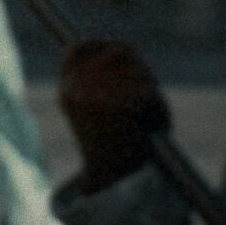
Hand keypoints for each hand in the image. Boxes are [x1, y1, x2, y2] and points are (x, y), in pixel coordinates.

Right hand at [59, 39, 169, 192]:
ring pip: (137, 70)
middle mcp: (77, 89)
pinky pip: (149, 91)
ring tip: (147, 113)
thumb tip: (124, 48)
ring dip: (149, 85)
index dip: (102, 44)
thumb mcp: (94, 105)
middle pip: (117, 53)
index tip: (125, 50)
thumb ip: (102, 77)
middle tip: (147, 87)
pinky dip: (158, 108)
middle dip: (138, 67)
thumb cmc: (109, 143)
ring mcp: (97, 96)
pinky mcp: (120, 106)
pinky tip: (153, 124)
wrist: (112, 181)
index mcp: (67, 89)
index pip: (80, 47)